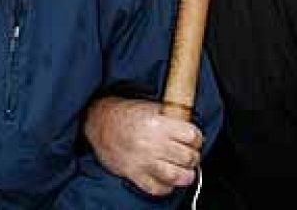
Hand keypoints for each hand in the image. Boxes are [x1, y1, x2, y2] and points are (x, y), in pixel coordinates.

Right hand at [83, 96, 202, 196]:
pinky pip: (157, 188)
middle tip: (190, 156)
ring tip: (185, 172)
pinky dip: (166, 187)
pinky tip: (167, 180)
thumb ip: (172, 119)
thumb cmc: (126, 113)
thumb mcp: (151, 107)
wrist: (99, 122)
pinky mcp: (133, 174)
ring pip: (176, 176)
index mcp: (158, 124)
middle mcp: (152, 144)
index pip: (192, 136)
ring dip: (185, 176)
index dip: (197, 139)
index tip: (195, 140)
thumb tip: (191, 132)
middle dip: (193, 158)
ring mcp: (143, 161)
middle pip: (187, 158)